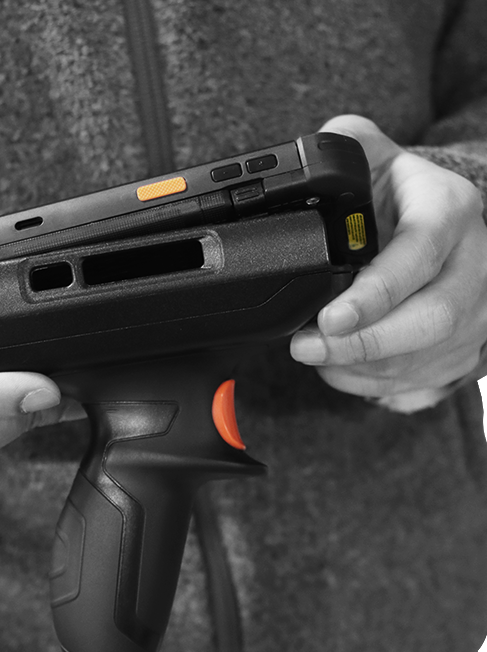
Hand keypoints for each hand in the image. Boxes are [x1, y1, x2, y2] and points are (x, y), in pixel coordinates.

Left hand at [290, 115, 486, 411]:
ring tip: (313, 356)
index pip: (421, 256)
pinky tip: (342, 370)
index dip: (376, 294)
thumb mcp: (370, 152)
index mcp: (450, 210)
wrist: (432, 220)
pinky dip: (376, 383)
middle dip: (363, 343)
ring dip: (362, 367)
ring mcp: (476, 310)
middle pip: (431, 319)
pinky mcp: (465, 345)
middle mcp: (475, 263)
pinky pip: (425, 380)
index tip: (331, 317)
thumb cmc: (393, 190)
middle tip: (306, 347)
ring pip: (427, 357)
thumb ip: (340, 146)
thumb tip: (304, 162)